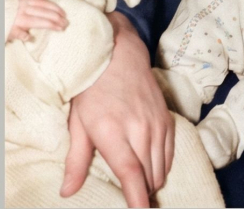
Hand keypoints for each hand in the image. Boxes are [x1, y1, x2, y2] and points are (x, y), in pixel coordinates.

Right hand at [7, 0, 66, 41]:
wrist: (2, 17)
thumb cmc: (11, 10)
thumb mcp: (21, 0)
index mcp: (25, 2)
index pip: (43, 4)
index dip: (55, 8)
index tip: (64, 14)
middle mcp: (22, 9)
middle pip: (42, 12)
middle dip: (56, 17)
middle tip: (66, 23)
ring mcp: (16, 20)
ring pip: (35, 21)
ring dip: (48, 24)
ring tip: (60, 28)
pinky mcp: (10, 30)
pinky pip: (17, 32)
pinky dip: (23, 35)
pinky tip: (29, 37)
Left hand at [60, 12, 173, 207]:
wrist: (118, 54)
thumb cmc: (92, 89)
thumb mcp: (78, 122)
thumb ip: (76, 159)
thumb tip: (67, 191)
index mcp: (113, 132)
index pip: (131, 174)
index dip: (137, 198)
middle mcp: (139, 129)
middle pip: (148, 176)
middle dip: (142, 193)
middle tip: (133, 198)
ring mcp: (156, 122)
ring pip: (161, 167)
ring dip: (152, 180)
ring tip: (141, 186)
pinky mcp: (166, 117)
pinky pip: (170, 151)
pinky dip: (163, 165)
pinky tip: (152, 168)